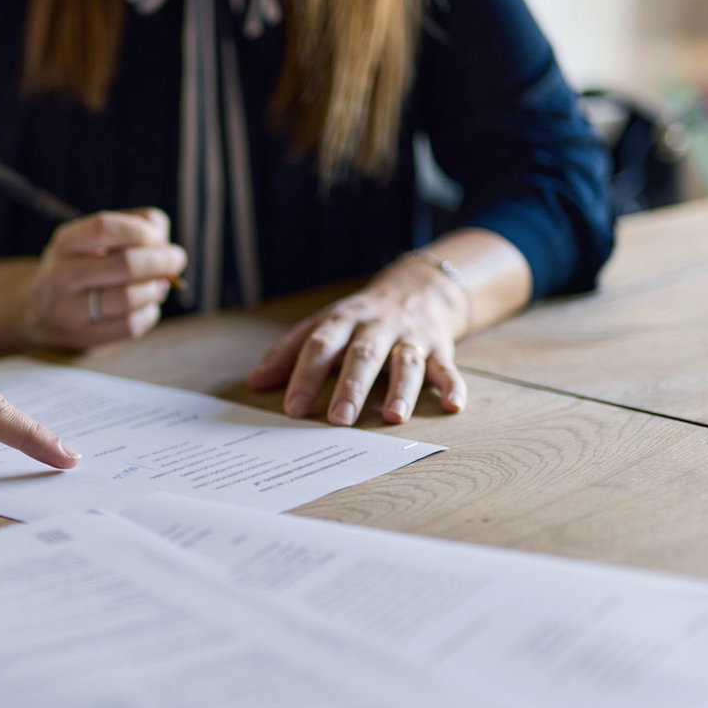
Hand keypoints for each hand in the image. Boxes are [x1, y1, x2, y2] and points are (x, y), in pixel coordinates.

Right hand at [21, 208, 186, 349]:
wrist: (40, 311)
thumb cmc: (83, 267)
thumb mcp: (95, 240)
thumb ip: (135, 227)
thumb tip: (165, 246)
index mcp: (66, 242)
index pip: (104, 227)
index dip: (140, 231)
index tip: (159, 239)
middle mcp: (62, 275)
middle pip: (124, 265)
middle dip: (161, 261)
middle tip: (176, 260)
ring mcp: (70, 310)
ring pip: (129, 298)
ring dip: (155, 289)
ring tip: (159, 284)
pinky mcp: (85, 337)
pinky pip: (130, 326)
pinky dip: (149, 313)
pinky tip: (147, 305)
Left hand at [246, 255, 471, 425]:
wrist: (418, 287)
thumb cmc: (360, 317)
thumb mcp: (323, 325)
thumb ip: (289, 352)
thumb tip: (255, 381)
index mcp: (343, 322)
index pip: (320, 347)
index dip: (305, 376)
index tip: (293, 408)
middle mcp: (376, 328)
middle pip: (363, 355)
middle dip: (350, 387)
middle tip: (338, 420)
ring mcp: (410, 337)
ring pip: (406, 362)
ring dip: (401, 389)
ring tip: (393, 418)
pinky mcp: (440, 347)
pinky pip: (447, 367)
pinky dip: (453, 385)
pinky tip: (453, 405)